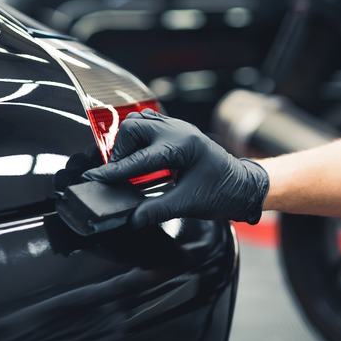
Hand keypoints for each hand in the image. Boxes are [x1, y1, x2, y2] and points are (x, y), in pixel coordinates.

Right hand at [82, 109, 268, 226]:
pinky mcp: (177, 131)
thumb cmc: (224, 191)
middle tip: (120, 175)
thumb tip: (133, 218)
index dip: (114, 171)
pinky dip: (138, 139)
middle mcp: (178, 131)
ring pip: (139, 123)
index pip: (138, 158)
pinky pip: (149, 124)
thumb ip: (157, 209)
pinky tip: (139, 156)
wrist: (245, 185)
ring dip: (128, 144)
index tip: (96, 178)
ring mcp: (178, 127)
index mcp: (182, 146)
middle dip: (121, 152)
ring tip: (129, 167)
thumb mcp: (189, 204)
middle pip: (133, 128)